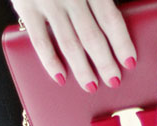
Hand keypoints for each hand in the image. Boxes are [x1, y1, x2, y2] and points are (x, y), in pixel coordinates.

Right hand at [11, 0, 136, 91]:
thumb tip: (115, 20)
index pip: (110, 18)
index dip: (122, 43)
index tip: (130, 62)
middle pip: (92, 36)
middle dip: (105, 62)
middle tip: (114, 81)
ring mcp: (47, 1)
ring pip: (69, 43)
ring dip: (82, 69)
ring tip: (92, 85)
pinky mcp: (26, 7)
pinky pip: (41, 41)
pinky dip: (51, 62)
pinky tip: (61, 77)